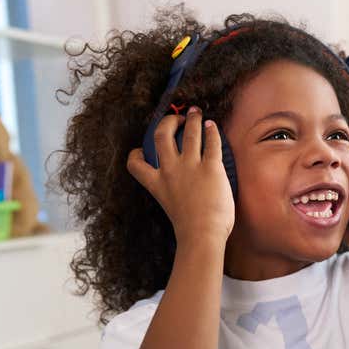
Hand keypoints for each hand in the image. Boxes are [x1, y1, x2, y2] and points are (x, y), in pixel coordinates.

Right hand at [127, 106, 234, 247]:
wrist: (201, 236)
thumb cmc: (191, 231)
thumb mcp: (170, 208)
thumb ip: (172, 194)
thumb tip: (185, 191)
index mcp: (156, 184)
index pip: (135, 163)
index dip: (135, 154)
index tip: (141, 150)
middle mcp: (170, 170)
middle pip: (160, 135)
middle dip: (167, 122)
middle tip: (177, 118)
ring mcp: (190, 166)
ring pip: (188, 132)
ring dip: (192, 119)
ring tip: (196, 112)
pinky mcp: (210, 167)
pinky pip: (211, 141)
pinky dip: (212, 131)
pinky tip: (213, 126)